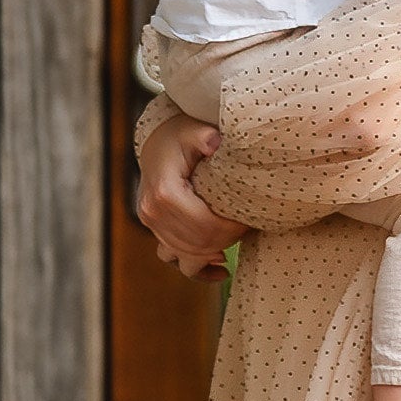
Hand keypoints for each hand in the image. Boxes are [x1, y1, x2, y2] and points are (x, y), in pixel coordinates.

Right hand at [137, 116, 233, 274]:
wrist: (157, 140)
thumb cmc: (181, 135)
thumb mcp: (194, 131)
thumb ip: (204, 137)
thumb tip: (214, 142)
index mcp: (165, 192)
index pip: (203, 226)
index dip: (230, 229)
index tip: (248, 220)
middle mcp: (153, 212)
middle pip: (197, 244)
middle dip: (226, 241)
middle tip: (247, 228)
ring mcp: (152, 224)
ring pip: (186, 256)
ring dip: (213, 254)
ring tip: (235, 243)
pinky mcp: (155, 229)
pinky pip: (173, 259)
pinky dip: (198, 268)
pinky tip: (221, 270)